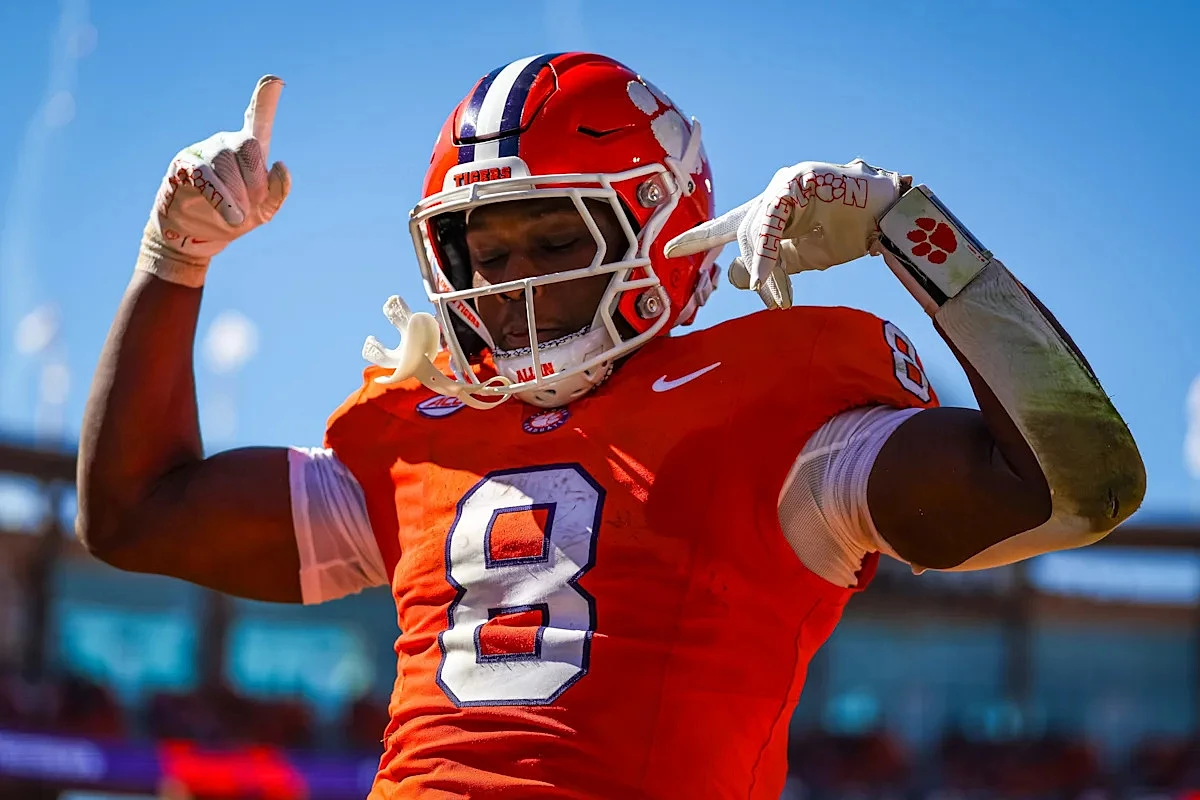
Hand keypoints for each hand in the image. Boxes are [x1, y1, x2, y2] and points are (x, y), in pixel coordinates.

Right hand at [136, 75, 290, 286]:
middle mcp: (226, 144)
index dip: (265, 99)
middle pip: (249, 147)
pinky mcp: (183, 165)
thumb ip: (277, 191)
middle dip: (256, 182)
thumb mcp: (263, 211)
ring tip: (237, 218)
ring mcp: (203, 151)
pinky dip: (221, 197)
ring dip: (238, 196)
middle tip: (252, 208)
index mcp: (249, 152)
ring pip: (227, 162)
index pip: (257, 119)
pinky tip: (231, 214)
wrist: (195, 237)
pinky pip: (205, 175)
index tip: (276, 80)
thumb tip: (280, 166)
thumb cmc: (232, 218)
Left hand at [665, 159, 904, 308]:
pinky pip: (772, 219)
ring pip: (755, 228)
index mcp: (769, 211)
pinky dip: (768, 250)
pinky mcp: (798, 179)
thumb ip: (771, 265)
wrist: (889, 215)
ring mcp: (783, 182)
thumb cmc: (849, 233)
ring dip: (765, 266)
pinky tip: (767, 273)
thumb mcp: (804, 257)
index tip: (667, 251)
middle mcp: (772, 193)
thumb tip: (735, 278)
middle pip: (742, 234)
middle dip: (753, 270)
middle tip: (771, 299)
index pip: (727, 225)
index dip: (698, 238)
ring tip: (778, 294)